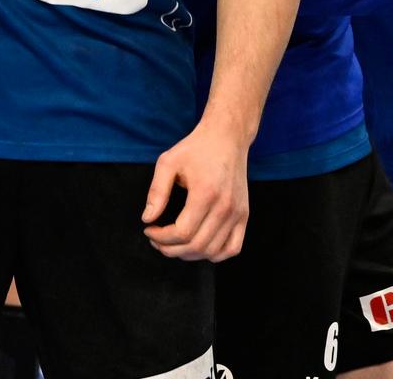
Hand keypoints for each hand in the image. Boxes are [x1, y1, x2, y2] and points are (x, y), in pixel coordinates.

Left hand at [142, 120, 249, 261]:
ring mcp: (238, 212)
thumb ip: (156, 191)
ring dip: (188, 254)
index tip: (149, 229)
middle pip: (196, 246)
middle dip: (170, 249)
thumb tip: (147, 219)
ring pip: (212, 251)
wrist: (227, 137)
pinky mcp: (244, 215)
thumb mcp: (168, 162)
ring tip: (173, 243)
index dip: (161, 237)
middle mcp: (225, 206)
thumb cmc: (196, 148)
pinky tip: (199, 246)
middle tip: (157, 240)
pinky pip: (232, 248)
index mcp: (206, 193)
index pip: (182, 232)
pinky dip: (215, 254)